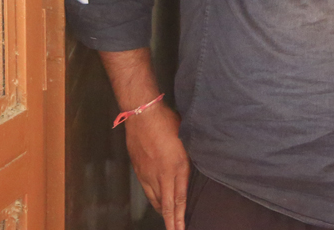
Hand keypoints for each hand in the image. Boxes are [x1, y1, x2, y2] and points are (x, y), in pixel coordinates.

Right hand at [124, 103, 190, 229]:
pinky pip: (147, 190)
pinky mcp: (139, 169)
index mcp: (177, 167)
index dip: (181, 216)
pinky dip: (153, 200)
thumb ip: (189, 154)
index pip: (179, 199)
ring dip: (162, 212)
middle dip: (171, 222)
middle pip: (166, 205)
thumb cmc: (167, 121)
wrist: (142, 115)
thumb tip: (194, 161)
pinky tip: (156, 202)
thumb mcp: (186, 137)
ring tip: (168, 220)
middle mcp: (162, 174)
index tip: (182, 228)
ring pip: (155, 199)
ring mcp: (148, 173)